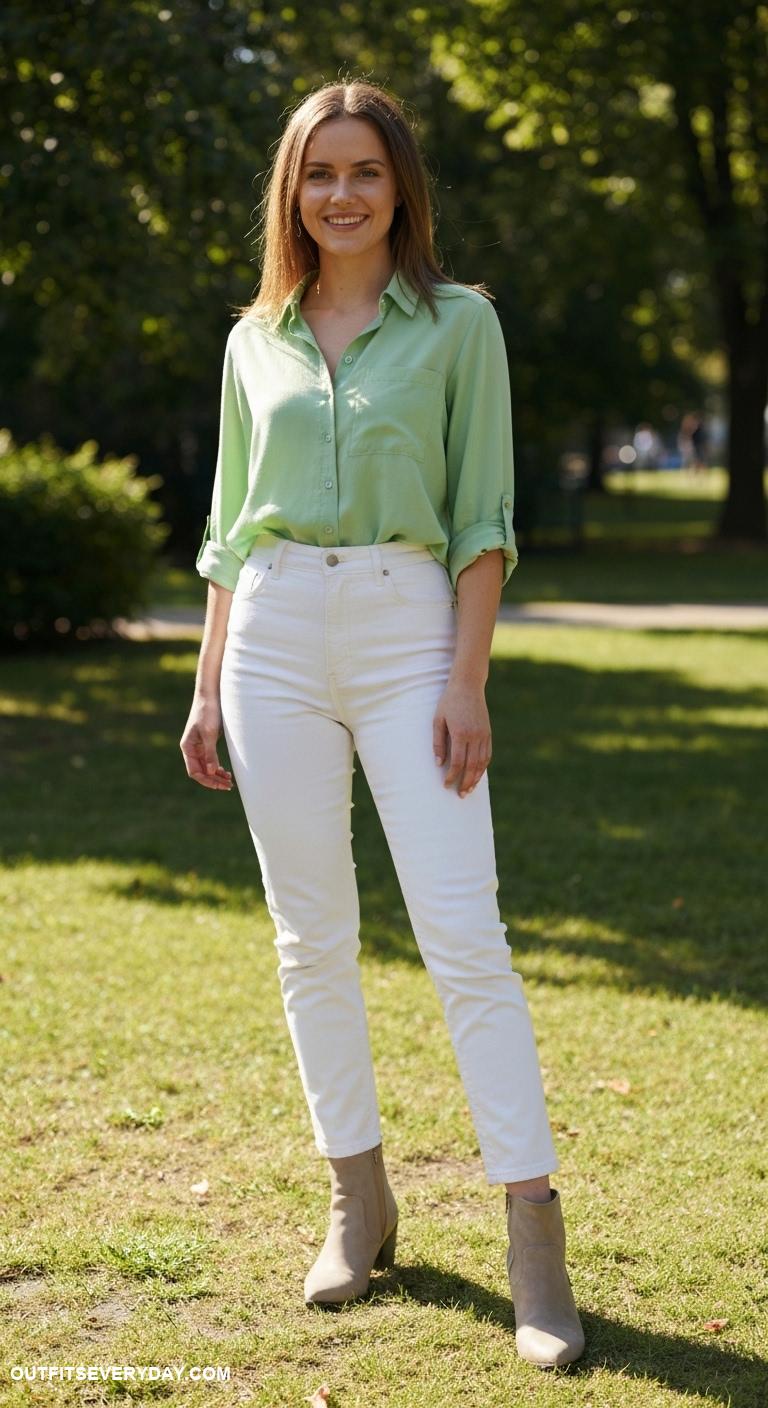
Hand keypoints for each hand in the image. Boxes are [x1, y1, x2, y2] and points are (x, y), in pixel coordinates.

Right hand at [180, 695, 233, 789]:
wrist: (210, 696)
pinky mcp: (207, 742)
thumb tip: (212, 772)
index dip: (207, 780)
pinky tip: (226, 771)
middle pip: (201, 772)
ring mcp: (199, 746)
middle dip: (214, 780)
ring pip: (207, 767)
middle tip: (228, 786)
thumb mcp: (210, 733)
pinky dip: (218, 767)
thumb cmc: (208, 712)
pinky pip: (210, 760)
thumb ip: (210, 753)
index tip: (220, 785)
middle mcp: (191, 749)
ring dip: (217, 775)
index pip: (195, 771)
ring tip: (229, 781)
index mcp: (187, 748)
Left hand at [433, 679, 491, 797]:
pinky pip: (487, 754)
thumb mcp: (438, 720)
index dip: (452, 776)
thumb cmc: (449, 702)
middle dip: (466, 782)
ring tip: (470, 790)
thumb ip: (438, 743)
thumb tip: (439, 763)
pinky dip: (483, 767)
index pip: (458, 762)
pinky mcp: (488, 733)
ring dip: (476, 778)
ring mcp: (484, 735)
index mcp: (461, 733)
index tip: (446, 784)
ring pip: (482, 763)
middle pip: (472, 766)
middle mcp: (475, 736)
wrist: (468, 686)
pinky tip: (477, 774)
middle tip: (461, 795)